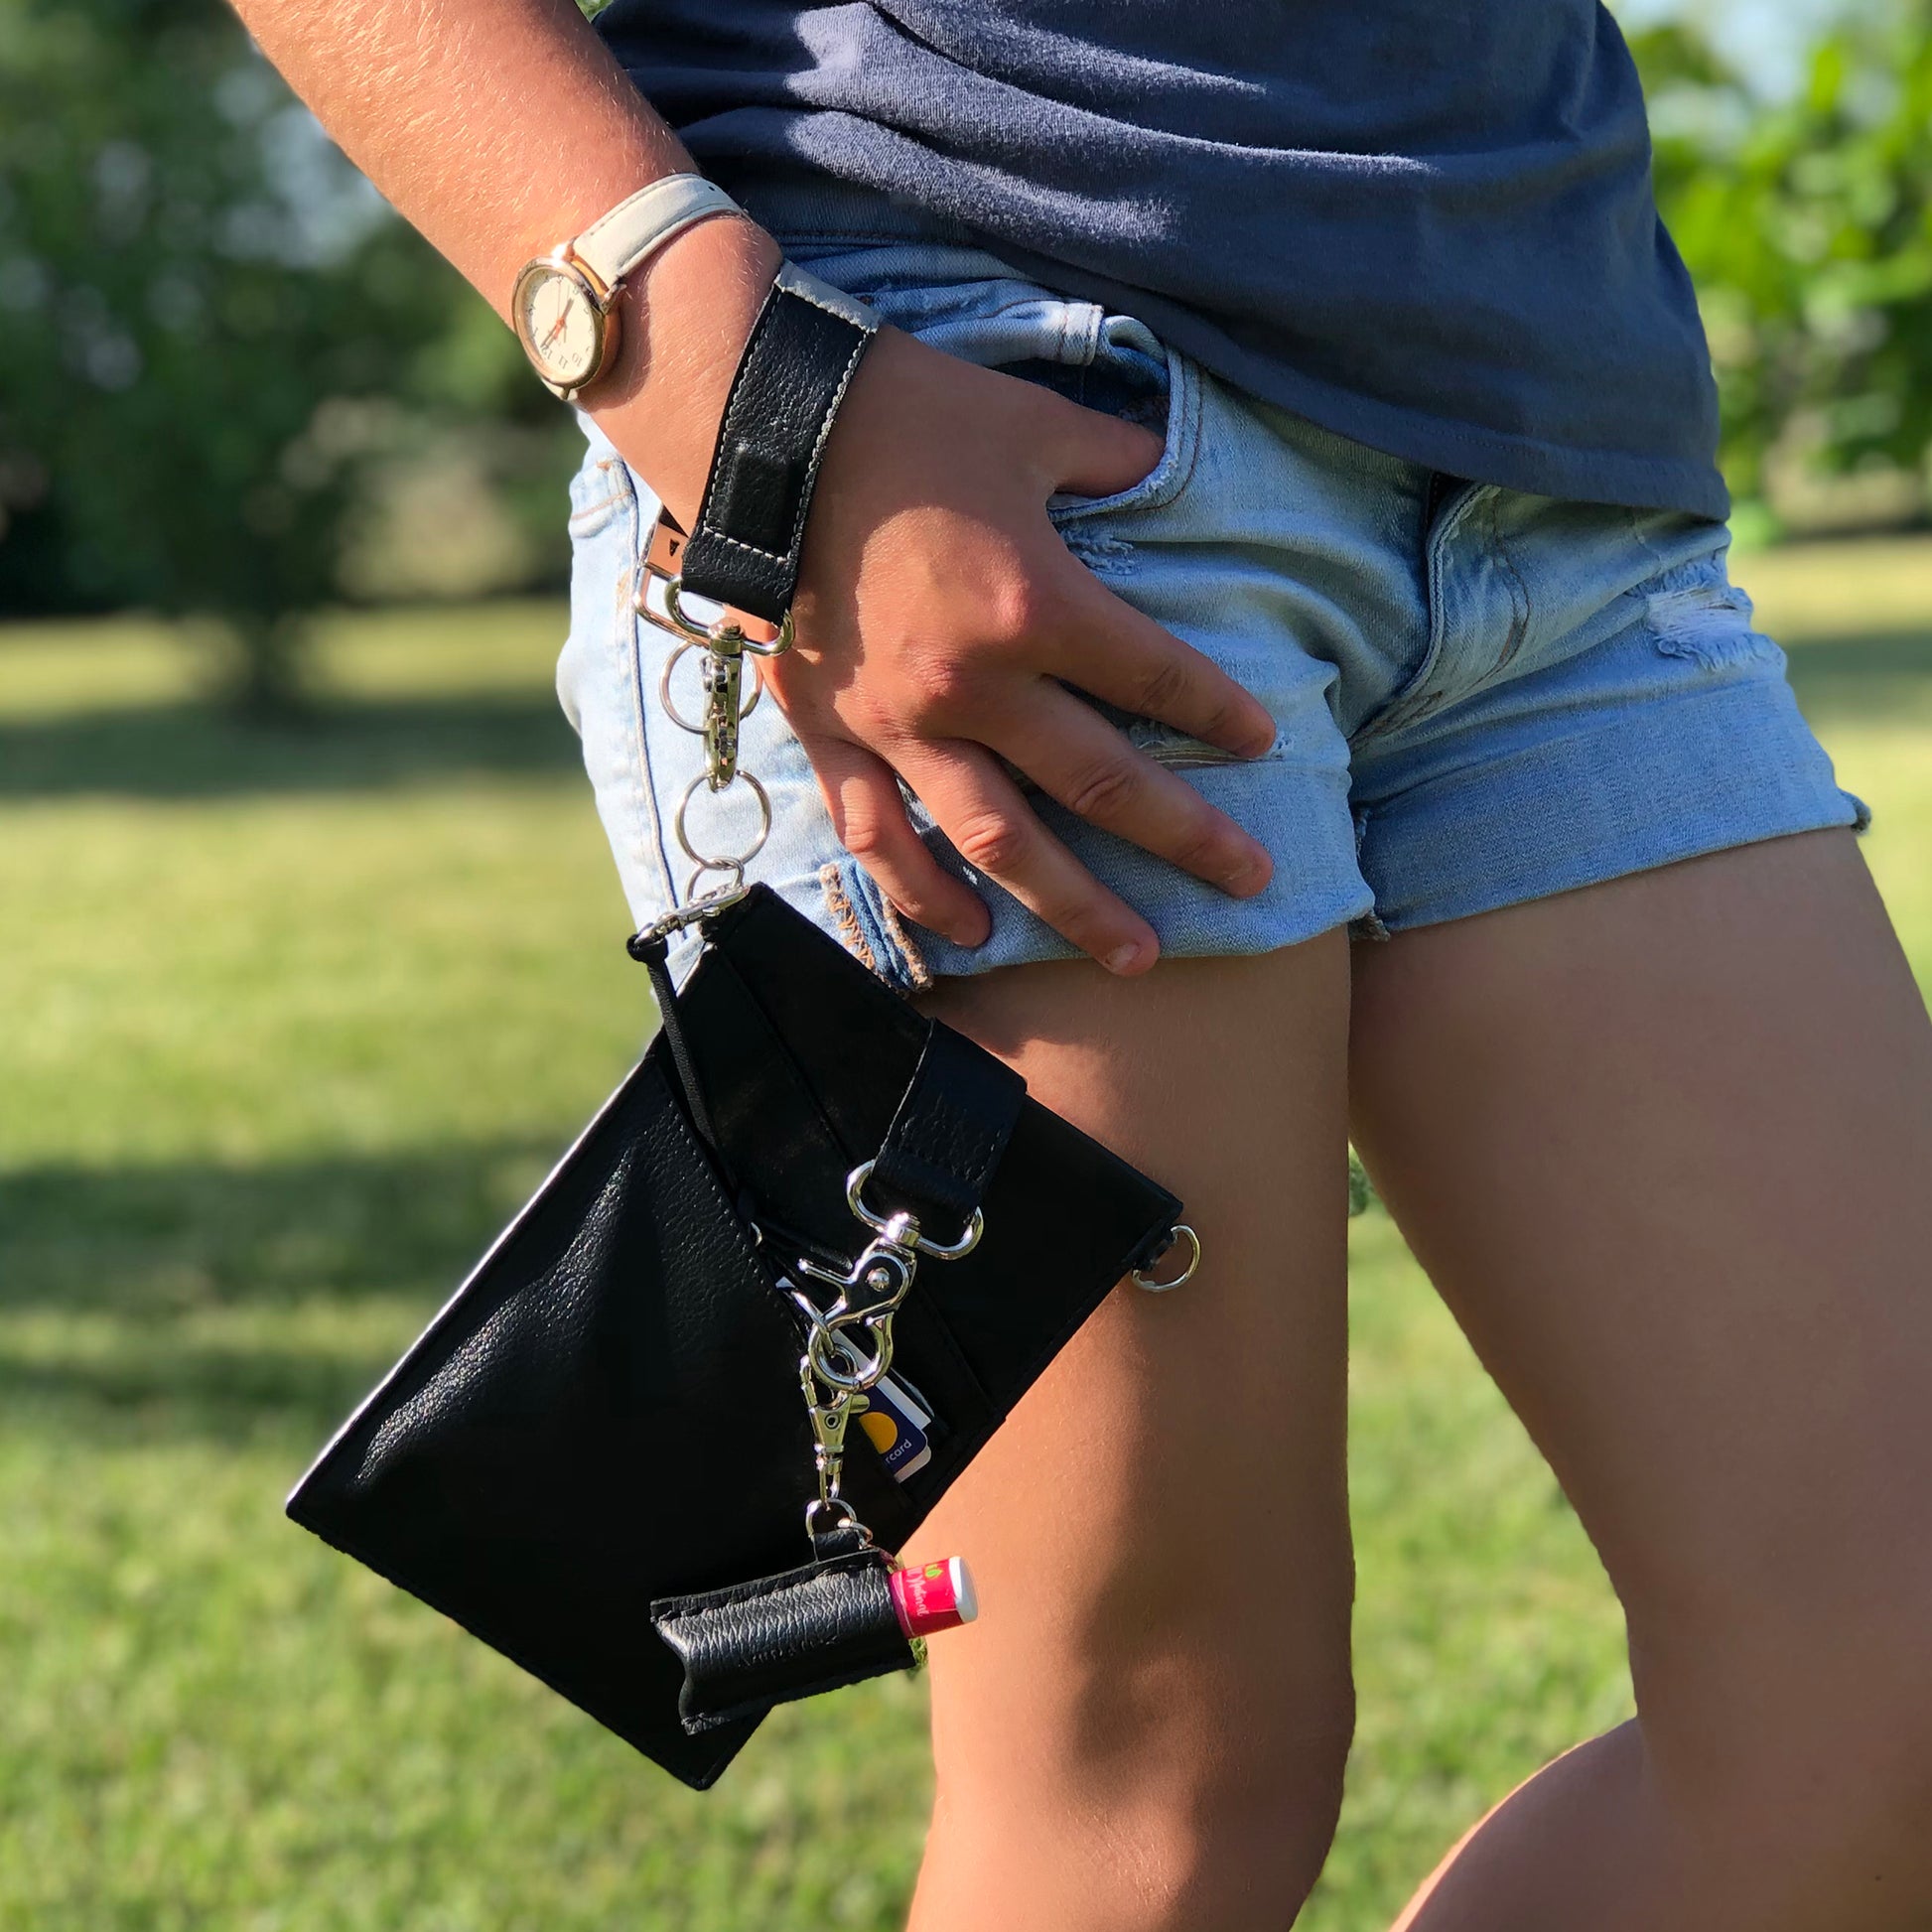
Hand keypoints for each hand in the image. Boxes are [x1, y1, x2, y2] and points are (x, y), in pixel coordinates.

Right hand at [761, 326, 1276, 974]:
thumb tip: (1160, 465)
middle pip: (1100, 781)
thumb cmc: (906, 415)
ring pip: (998, 840)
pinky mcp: (831, 734)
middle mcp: (973, 685)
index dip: (1217, 711)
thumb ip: (1110, 459)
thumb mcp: (1029, 422)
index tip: (1262, 743)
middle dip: (1186, 838)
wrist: (759, 427)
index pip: (1154, 674)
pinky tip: (969, 934)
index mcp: (1034, 604)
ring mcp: (897, 723)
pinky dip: (921, 891)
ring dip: (1071, 905)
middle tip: (1250, 883)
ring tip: (1131, 956)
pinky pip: (878, 835)